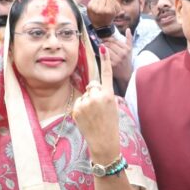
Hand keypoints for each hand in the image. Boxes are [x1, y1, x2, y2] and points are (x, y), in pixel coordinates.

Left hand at [72, 44, 119, 163]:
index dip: (104, 60)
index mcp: (109, 95)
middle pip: (93, 85)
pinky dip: (81, 108)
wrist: (104, 142)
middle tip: (99, 108)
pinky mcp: (77, 108)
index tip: (102, 47)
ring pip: (85, 94)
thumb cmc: (110, 124)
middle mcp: (97, 96)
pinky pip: (79, 101)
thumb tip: (93, 87)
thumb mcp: (113, 107)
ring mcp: (86, 102)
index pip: (106, 74)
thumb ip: (105, 95)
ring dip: (88, 101)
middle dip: (94, 92)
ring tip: (93, 115)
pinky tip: (87, 118)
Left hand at [87, 0, 121, 27]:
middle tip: (108, 5)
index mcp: (109, 10)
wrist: (100, 26)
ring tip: (102, 7)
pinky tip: (98, 7)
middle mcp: (100, 9)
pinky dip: (97, 1)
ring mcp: (93, 8)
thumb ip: (114, 0)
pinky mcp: (89, 7)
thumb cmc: (110, 17)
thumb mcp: (116, 10)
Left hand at [102, 28, 133, 84]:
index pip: (114, 40)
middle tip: (101, 41)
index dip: (108, 38)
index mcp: (127, 49)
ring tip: (100, 46)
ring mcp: (117, 60)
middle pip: (109, 44)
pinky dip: (100, 53)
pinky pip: (104, 56)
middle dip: (104, 42)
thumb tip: (128, 29)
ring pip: (106, 49)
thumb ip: (129, 39)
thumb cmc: (127, 60)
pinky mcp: (112, 65)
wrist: (126, 74)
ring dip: (102, 47)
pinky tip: (100, 52)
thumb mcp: (130, 50)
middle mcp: (122, 54)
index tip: (104, 38)